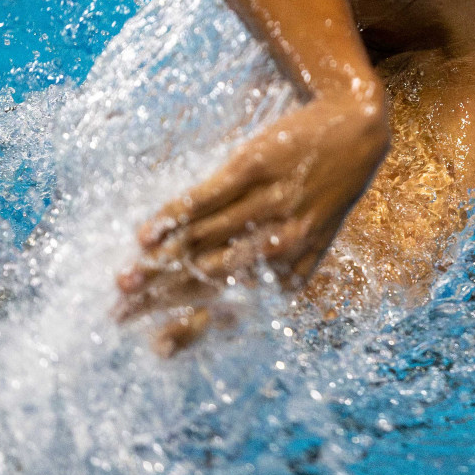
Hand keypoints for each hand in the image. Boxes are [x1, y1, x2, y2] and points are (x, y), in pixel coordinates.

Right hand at [113, 85, 387, 355]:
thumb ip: (270, 270)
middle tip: (119, 313)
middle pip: (211, 275)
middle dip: (163, 298)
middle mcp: (284, 240)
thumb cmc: (320, 194)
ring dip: (160, 263)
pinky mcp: (254, 166)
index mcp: (295, 268)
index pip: (238, 307)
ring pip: (204, 240)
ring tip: (125, 281)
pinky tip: (146, 234)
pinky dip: (174, 217)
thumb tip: (217, 309)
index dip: (196, 326)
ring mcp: (269, 202)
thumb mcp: (310, 239)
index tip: (155, 345)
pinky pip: (207, 198)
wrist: (355, 130)